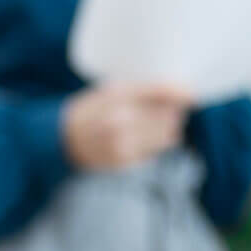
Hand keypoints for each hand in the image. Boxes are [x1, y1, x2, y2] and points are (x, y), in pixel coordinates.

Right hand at [60, 82, 193, 170]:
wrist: (61, 138)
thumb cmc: (92, 109)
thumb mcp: (113, 89)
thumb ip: (147, 90)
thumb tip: (189, 94)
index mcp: (116, 97)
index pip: (162, 93)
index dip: (181, 94)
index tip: (189, 95)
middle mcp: (120, 121)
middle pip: (170, 116)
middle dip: (174, 112)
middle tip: (167, 108)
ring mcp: (122, 144)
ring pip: (168, 136)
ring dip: (169, 128)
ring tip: (155, 123)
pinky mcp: (124, 161)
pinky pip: (156, 151)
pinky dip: (155, 143)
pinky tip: (141, 137)